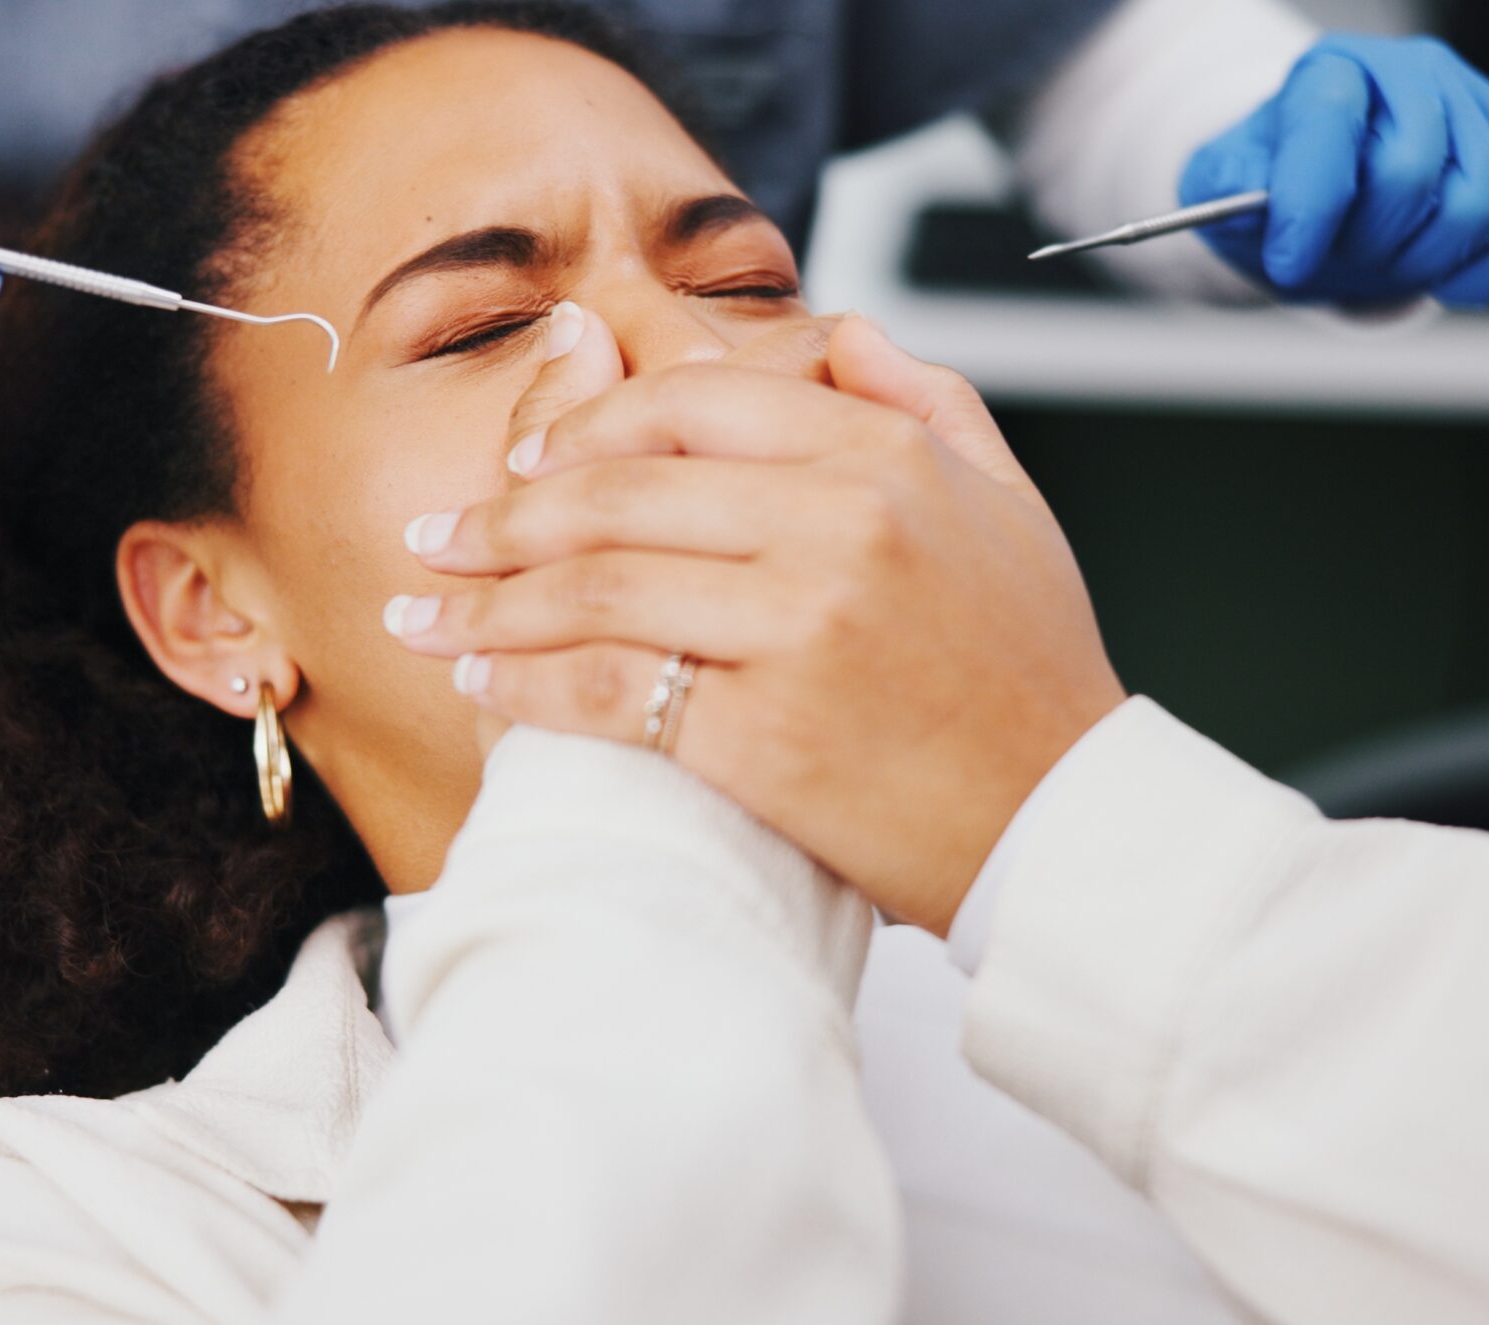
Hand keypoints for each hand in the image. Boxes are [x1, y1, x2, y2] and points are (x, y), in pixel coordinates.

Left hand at [389, 311, 1123, 931]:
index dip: (580, 427)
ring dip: (483, 599)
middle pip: (617, 489)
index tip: (519, 462)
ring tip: (420, 611)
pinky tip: (479, 680)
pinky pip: (606, 690)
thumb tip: (829, 330)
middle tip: (433, 537)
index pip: (686, 403)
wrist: (1068, 829)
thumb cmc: (1031, 670)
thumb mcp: (1005, 499)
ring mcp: (799, 629)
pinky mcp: (764, 736)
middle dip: (499, 515)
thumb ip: (918, 395)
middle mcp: (840, 526)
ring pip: (594, 585)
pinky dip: (524, 682)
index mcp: (887, 456)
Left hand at [1181, 34, 1488, 307]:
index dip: (1310, 207)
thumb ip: (1227, 188)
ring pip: (1476, 204)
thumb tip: (1252, 203)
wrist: (1333, 190)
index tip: (1288, 263)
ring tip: (1386, 264)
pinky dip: (1487, 272)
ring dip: (1422, 263)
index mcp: (1333, 70)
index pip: (1330, 127)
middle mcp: (1415, 72)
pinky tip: (1448, 284)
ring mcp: (1480, 108)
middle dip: (1367, 242)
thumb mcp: (1227, 182)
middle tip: (1340, 261)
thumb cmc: (1280, 185)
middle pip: (1410, 174)